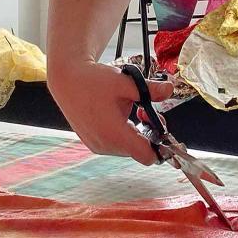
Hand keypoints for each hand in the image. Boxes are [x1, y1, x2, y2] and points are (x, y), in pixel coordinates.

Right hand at [49, 62, 172, 165]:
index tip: (162, 130)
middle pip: (139, 151)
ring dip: (135, 132)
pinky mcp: (92, 143)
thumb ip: (151, 89)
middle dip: (148, 133)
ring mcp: (97, 146)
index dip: (160, 147)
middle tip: (145, 110)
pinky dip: (123, 133)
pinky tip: (119, 115)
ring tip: (132, 110)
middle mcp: (105, 145)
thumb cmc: (94, 81)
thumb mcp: (126, 82)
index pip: (147, 157)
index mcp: (115, 134)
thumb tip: (170, 88)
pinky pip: (115, 145)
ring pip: (128, 148)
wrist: (67, 81)